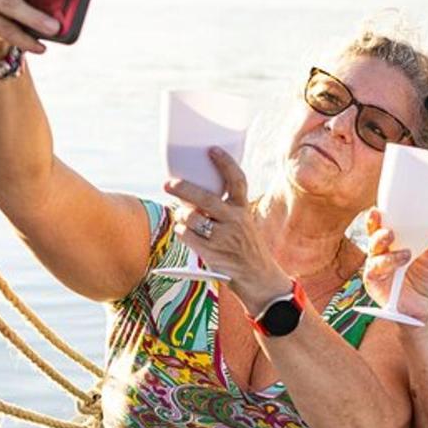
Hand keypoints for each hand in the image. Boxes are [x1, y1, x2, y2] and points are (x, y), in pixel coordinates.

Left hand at [165, 147, 289, 314]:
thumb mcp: (244, 223)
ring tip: (183, 216)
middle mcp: (235, 220)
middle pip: (205, 198)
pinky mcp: (212, 252)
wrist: (259, 278)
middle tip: (168, 183)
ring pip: (191, 217)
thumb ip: (225, 209)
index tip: (212, 150)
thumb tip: (193, 197)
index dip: (225, 163)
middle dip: (183, 188)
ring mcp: (223, 236)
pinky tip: (186, 232)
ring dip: (182, 216)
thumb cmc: (246, 247)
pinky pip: (186, 235)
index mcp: (244, 209)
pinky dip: (182, 231)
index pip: (236, 180)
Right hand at [362, 208, 427, 325]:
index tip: (381, 204)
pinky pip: (374, 269)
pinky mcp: (373, 282)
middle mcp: (380, 252)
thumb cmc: (425, 278)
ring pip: (372, 248)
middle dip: (373, 222)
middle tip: (379, 213)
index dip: (379, 213)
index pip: (382, 223)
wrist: (424, 307)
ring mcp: (375, 266)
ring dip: (381, 241)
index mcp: (392, 242)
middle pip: (372, 232)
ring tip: (395, 239)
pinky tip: (402, 258)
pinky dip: (388, 262)